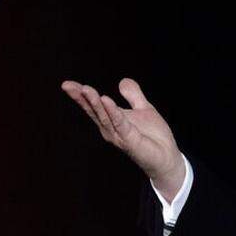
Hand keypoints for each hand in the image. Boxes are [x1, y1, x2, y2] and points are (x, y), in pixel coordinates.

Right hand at [61, 77, 185, 200]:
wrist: (167, 156)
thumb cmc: (153, 136)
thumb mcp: (143, 109)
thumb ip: (133, 95)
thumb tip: (122, 80)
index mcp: (111, 120)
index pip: (93, 106)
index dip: (80, 96)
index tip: (67, 84)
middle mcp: (111, 129)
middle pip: (94, 111)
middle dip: (82, 98)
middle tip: (69, 86)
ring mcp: (119, 135)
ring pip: (104, 116)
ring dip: (94, 103)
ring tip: (86, 89)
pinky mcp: (130, 140)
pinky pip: (120, 123)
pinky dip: (113, 112)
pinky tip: (106, 100)